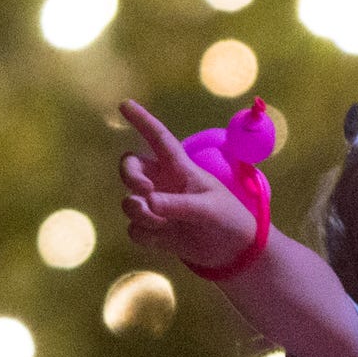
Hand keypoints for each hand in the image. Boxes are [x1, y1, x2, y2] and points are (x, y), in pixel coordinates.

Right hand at [119, 99, 258, 274]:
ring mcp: (156, 206)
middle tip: (144, 189)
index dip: (142, 120)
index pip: (158, 139)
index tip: (125, 104)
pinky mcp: (152, 229)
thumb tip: (146, 201)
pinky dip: (146, 235)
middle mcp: (163, 183)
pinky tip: (164, 239)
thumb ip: (178, 204)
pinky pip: (134, 229)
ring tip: (163, 224)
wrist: (233, 252)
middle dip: (129, 175)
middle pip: (130, 166)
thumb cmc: (227, 220)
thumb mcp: (208, 209)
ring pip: (130, 201)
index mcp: (180, 168)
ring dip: (140, 213)